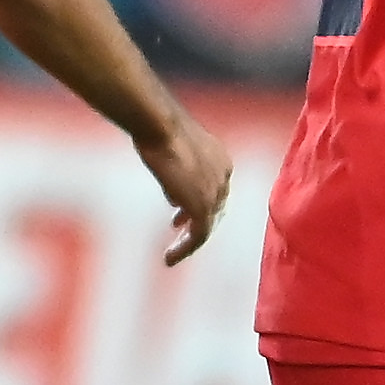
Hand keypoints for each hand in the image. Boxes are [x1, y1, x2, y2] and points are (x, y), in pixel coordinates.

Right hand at [138, 108, 233, 264]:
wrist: (161, 127)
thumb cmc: (161, 131)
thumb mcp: (173, 154)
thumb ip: (179, 176)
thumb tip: (175, 198)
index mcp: (221, 161)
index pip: (215, 190)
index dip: (198, 203)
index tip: (177, 212)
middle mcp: (224, 178)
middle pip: (215, 209)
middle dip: (198, 222)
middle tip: (180, 232)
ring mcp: (215, 194)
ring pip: (208, 226)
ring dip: (190, 240)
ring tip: (174, 252)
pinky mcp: (203, 207)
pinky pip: (199, 236)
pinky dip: (185, 248)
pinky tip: (170, 257)